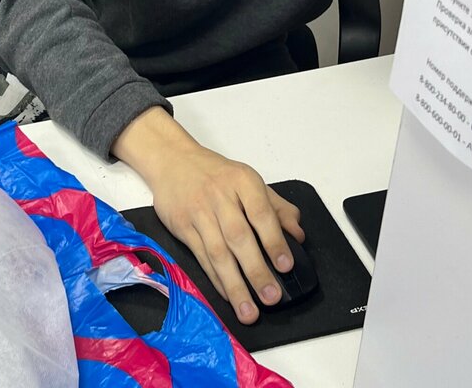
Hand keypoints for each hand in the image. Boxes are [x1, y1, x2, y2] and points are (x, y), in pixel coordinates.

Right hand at [112, 107, 304, 323]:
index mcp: (243, 181)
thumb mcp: (249, 180)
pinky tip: (229, 296)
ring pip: (218, 253)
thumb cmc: (217, 174)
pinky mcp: (182, 227)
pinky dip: (217, 280)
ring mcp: (199, 212)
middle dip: (256, 271)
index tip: (286, 265)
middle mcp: (220, 196)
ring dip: (235, 285)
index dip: (274, 240)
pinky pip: (202, 258)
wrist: (174, 161)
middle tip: (271, 296)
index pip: (261, 213)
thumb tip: (297, 235)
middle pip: (239, 237)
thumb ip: (277, 207)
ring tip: (249, 311)